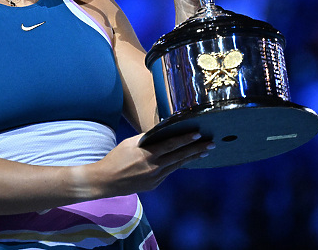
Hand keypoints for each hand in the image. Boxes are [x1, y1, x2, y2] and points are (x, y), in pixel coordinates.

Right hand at [87, 132, 213, 196]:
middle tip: (211, 144)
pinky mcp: (154, 185)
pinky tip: (185, 160)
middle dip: (196, 149)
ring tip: (204, 152)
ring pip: (177, 165)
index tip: (198, 133)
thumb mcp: (130, 143)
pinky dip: (177, 165)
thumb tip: (162, 131)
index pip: (171, 145)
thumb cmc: (116, 158)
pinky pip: (168, 173)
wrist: (106, 181)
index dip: (185, 139)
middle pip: (179, 156)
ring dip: (191, 158)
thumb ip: (147, 138)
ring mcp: (155, 178)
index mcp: (148, 155)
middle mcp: (154, 168)